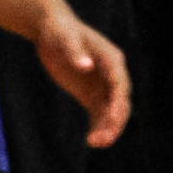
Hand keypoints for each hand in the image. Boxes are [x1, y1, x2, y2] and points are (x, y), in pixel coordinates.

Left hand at [33, 8, 130, 146]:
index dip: (118, 102)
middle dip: (114, 121)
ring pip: (111, 112)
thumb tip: (85, 66)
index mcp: (111, 59)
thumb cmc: (60, 30)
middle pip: (120, 102)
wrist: (52, 29)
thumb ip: (75, 52)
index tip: (113, 118)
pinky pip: (98, 114)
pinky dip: (97, 127)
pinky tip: (91, 140)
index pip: (120, 84)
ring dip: (107, 128)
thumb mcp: (65, 39)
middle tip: (102, 139)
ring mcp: (102, 86)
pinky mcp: (90, 93)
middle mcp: (112, 75)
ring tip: (95, 143)